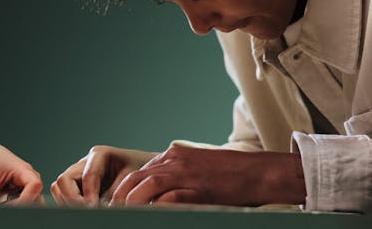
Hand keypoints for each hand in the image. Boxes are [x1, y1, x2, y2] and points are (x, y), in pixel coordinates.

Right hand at [51, 145, 156, 205]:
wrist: (148, 172)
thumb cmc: (142, 172)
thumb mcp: (130, 181)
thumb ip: (114, 194)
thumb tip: (100, 209)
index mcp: (99, 154)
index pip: (85, 176)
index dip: (87, 196)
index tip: (94, 209)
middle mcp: (85, 162)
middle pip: (63, 180)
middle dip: (72, 199)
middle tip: (87, 212)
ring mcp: (80, 173)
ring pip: (60, 188)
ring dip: (69, 202)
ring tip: (87, 212)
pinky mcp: (79, 185)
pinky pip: (65, 195)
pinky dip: (71, 204)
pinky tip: (87, 211)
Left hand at [110, 145, 305, 206]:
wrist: (258, 172)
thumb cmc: (231, 173)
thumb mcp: (199, 167)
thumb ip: (178, 174)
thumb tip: (159, 194)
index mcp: (176, 154)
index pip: (141, 171)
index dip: (126, 188)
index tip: (118, 203)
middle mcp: (177, 160)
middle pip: (138, 176)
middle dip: (122, 196)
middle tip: (113, 212)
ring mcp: (187, 173)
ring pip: (148, 184)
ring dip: (132, 201)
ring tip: (124, 215)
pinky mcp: (199, 188)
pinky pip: (170, 196)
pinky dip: (157, 206)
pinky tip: (150, 214)